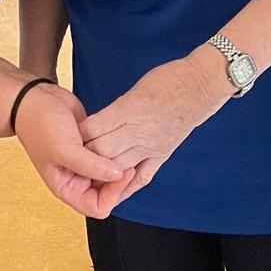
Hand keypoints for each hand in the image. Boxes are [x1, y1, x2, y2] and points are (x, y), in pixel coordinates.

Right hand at [12, 83, 131, 218]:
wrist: (36, 99)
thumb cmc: (41, 125)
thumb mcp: (64, 148)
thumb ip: (90, 166)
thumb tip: (118, 176)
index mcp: (66, 188)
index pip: (97, 207)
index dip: (113, 194)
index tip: (123, 172)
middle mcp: (77, 179)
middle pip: (107, 193)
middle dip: (119, 181)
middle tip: (130, 160)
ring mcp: (85, 163)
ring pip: (110, 174)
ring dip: (120, 164)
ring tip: (127, 148)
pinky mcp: (92, 147)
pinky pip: (110, 156)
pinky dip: (118, 150)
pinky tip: (122, 139)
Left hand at [79, 53, 224, 195]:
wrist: (203, 84)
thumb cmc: (170, 79)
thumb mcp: (137, 87)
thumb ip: (116, 109)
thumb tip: (97, 125)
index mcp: (131, 108)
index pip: (94, 129)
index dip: (77, 134)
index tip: (67, 135)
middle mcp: (140, 130)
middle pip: (101, 150)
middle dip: (84, 154)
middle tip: (71, 155)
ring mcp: (153, 145)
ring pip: (118, 166)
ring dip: (100, 170)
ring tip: (86, 171)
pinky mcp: (163, 154)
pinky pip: (142, 178)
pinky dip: (126, 187)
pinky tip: (113, 192)